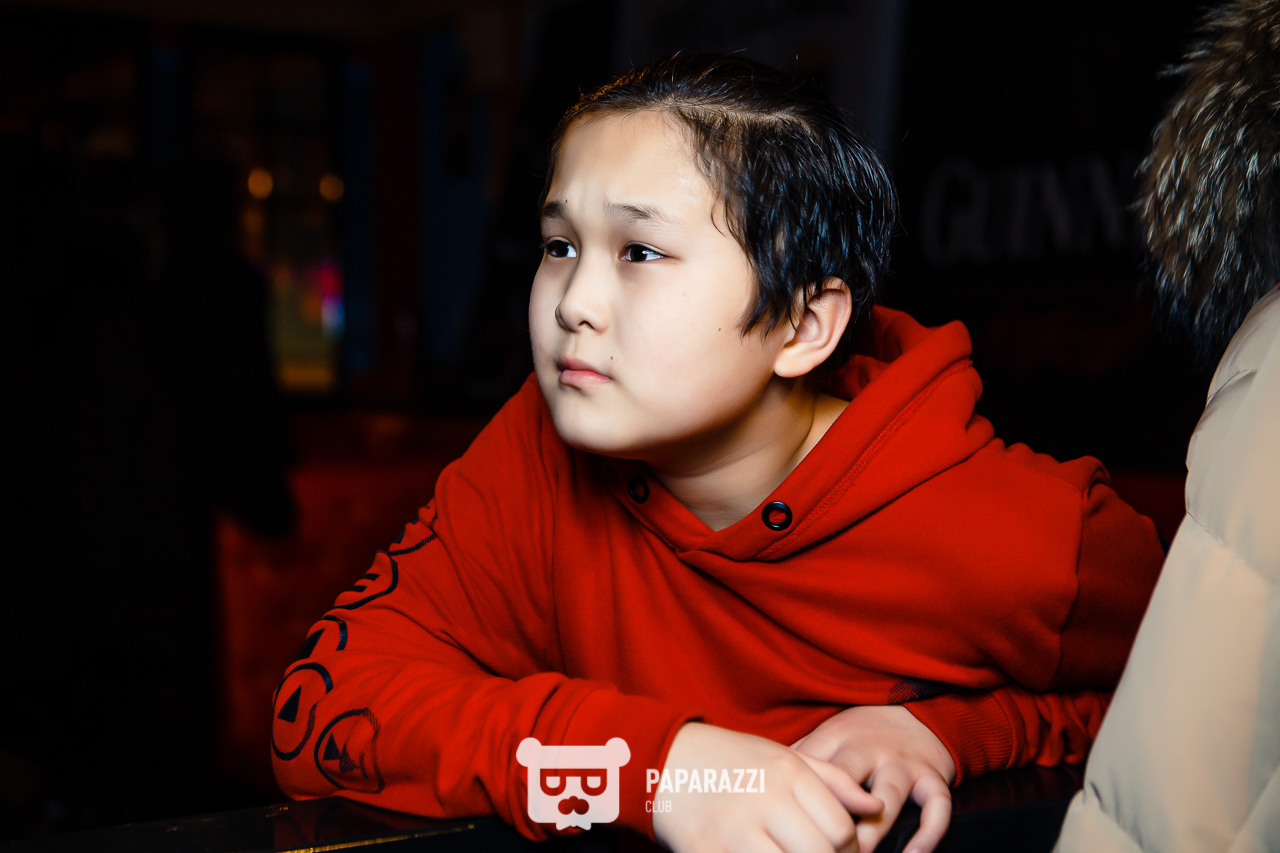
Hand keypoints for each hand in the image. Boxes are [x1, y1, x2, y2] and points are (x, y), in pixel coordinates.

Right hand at [652, 722, 881, 852]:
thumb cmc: (730, 760)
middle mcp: (765, 799)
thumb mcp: (782, 756)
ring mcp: (734, 828)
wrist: (662, 760)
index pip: (841, 829)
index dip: (848, 851)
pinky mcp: (706, 851)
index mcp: (787, 773)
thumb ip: (832, 779)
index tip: (838, 852)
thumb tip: (874, 806)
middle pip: (821, 852)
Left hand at [791, 706, 955, 852]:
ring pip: (890, 793)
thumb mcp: (829, 736)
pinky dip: (929, 832)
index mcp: (838, 738)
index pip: (815, 767)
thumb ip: (802, 759)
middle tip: (824, 839)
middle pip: (848, 777)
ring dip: (876, 824)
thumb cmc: (862, 734)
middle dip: (835, 809)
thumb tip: (763, 783)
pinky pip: (937, 805)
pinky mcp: (933, 777)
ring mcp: (903, 763)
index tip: (788, 821)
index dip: (800, 796)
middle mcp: (871, 748)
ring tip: (863, 850)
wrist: (916, 711)